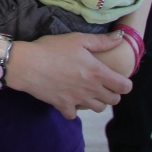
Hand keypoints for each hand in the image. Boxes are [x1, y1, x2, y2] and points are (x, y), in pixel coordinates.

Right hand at [6, 32, 131, 118]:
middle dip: (112, 93)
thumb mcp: (77, 39)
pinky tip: (69, 99)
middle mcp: (92, 89)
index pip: (124, 87)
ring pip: (98, 109)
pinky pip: (75, 115)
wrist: (26, 64)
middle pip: (114, 100)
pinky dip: (74, 109)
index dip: (125, 84)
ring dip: (97, 101)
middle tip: (102, 84)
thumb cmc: (52, 48)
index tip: (117, 79)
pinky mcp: (63, 106)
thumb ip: (102, 41)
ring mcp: (78, 100)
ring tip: (88, 91)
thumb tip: (121, 37)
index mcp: (98, 73)